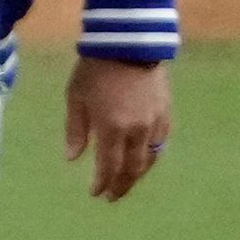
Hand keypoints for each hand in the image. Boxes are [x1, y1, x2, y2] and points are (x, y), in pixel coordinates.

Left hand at [65, 56, 173, 202]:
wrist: (128, 42)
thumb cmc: (94, 69)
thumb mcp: (76, 99)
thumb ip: (76, 131)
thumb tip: (72, 158)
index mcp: (112, 128)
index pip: (109, 167)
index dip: (102, 183)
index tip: (95, 193)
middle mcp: (137, 130)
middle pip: (132, 168)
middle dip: (121, 185)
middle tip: (112, 197)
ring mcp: (155, 122)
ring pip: (150, 158)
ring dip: (138, 174)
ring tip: (126, 182)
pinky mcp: (166, 112)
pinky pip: (161, 143)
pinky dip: (152, 156)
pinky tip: (144, 160)